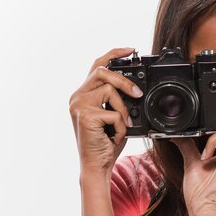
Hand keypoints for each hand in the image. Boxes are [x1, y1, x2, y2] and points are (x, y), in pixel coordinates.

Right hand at [68, 48, 143, 175]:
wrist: (96, 166)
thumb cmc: (106, 143)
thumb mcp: (113, 116)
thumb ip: (117, 100)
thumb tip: (134, 88)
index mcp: (83, 94)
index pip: (97, 65)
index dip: (114, 53)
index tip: (130, 49)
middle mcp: (77, 97)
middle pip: (102, 71)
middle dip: (124, 81)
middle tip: (138, 93)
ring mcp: (79, 105)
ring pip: (109, 90)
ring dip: (123, 110)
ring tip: (123, 126)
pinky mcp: (85, 116)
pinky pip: (113, 112)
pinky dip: (121, 126)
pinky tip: (115, 136)